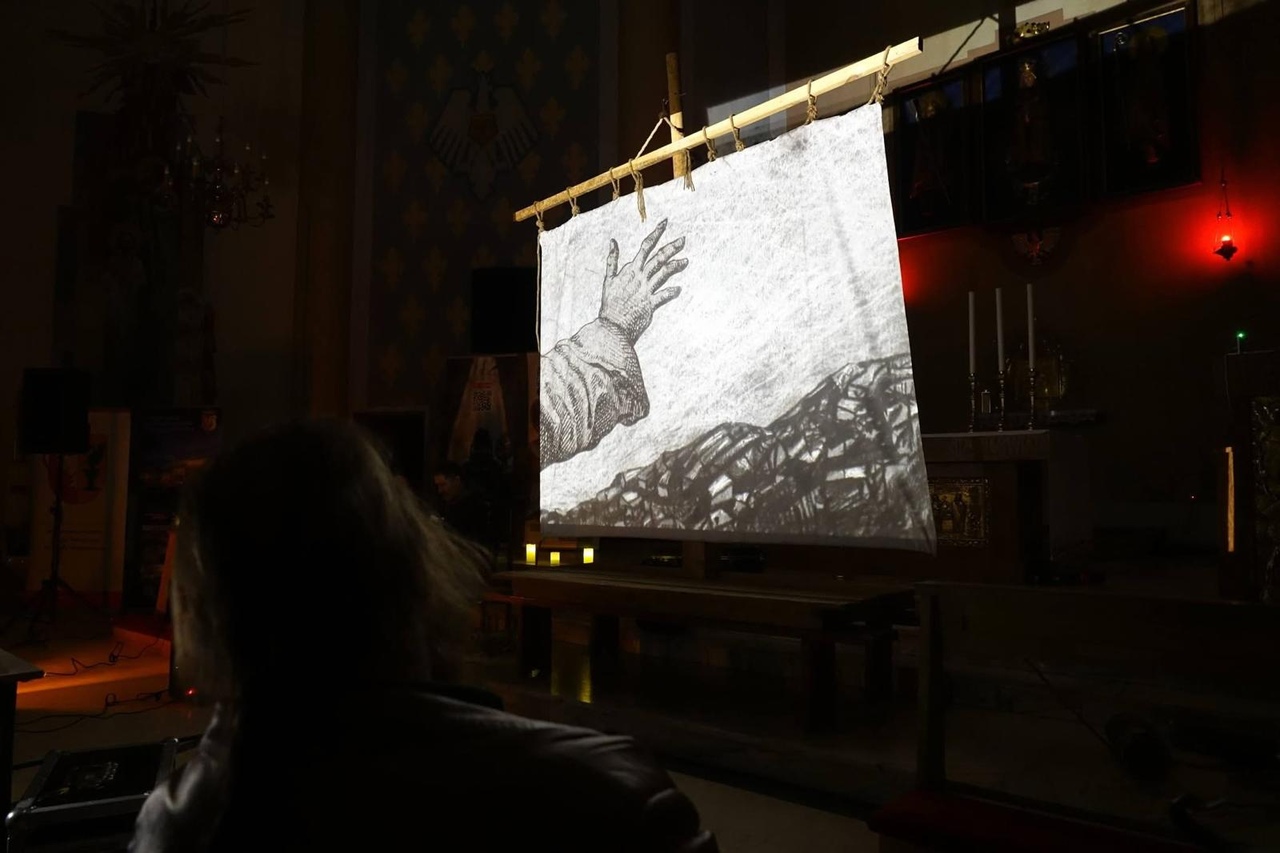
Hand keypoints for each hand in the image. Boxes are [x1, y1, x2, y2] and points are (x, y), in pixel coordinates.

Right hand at [598, 218, 687, 343]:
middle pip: (659, 258)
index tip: (665, 223)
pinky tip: (679, 289)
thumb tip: (612, 242)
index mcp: (631, 270)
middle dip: (672, 247)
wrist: (612, 326)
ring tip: (686, 261)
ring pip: (664, 273)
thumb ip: (612, 260)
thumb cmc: (609, 304)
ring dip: (676, 266)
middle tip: (683, 240)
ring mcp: (646, 291)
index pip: (646, 247)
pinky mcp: (650, 304)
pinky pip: (664, 295)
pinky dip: (672, 292)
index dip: (656, 234)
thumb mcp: (608, 279)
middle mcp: (640, 278)